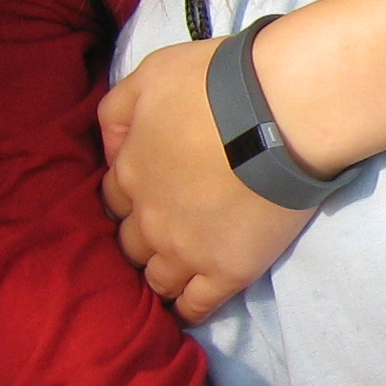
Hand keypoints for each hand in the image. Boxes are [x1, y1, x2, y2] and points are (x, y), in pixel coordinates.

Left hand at [99, 36, 313, 322]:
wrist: (277, 112)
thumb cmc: (214, 84)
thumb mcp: (149, 74)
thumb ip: (119, 110)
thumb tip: (108, 148)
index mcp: (129, 172)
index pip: (114, 200)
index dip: (132, 199)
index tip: (150, 197)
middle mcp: (148, 219)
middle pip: (131, 244)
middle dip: (143, 240)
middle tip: (169, 232)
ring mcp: (185, 250)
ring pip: (158, 280)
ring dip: (162, 277)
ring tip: (179, 274)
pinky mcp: (226, 271)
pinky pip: (197, 305)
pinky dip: (189, 310)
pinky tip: (190, 311)